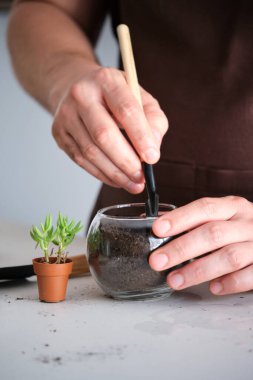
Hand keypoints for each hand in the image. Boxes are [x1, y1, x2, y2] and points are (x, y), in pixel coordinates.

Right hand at [52, 66, 167, 192]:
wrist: (77, 88)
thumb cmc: (115, 96)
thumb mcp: (140, 97)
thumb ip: (153, 120)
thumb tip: (152, 150)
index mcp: (106, 80)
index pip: (126, 110)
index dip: (140, 136)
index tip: (152, 158)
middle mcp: (82, 95)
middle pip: (103, 134)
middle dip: (125, 161)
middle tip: (141, 177)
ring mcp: (67, 115)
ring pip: (90, 152)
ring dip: (114, 173)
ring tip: (133, 183)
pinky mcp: (60, 134)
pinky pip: (81, 160)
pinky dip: (101, 174)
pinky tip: (117, 180)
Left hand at [149, 196, 252, 294]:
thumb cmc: (242, 229)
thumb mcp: (224, 217)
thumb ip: (196, 222)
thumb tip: (159, 226)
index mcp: (233, 207)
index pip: (204, 208)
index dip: (180, 218)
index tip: (157, 229)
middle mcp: (247, 223)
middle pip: (213, 233)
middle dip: (181, 248)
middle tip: (157, 261)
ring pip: (229, 256)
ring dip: (198, 270)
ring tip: (175, 280)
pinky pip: (250, 276)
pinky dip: (230, 282)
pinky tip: (213, 288)